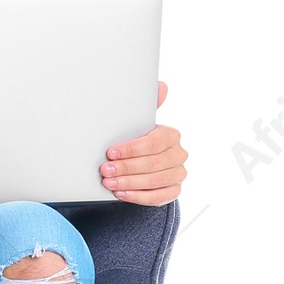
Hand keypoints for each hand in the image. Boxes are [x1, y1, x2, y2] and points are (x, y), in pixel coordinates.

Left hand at [100, 80, 186, 204]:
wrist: (144, 162)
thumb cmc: (139, 140)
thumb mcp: (139, 123)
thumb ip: (148, 105)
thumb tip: (162, 86)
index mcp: (172, 135)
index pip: (154, 143)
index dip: (131, 149)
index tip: (110, 152)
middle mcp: (179, 155)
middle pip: (153, 163)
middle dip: (126, 167)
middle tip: (105, 170)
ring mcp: (178, 174)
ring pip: (154, 181)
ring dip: (128, 182)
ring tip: (109, 182)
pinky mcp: (173, 191)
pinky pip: (156, 198)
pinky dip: (137, 196)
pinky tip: (121, 193)